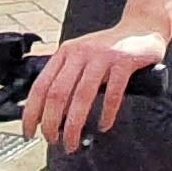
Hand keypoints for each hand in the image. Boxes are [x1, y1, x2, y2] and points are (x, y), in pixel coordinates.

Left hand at [26, 21, 168, 148]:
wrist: (142, 28)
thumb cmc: (110, 49)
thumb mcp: (82, 58)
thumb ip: (68, 80)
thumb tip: (51, 114)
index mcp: (66, 53)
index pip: (41, 86)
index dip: (32, 112)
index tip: (29, 131)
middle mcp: (81, 52)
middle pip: (58, 93)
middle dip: (52, 123)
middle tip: (53, 141)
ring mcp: (103, 56)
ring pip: (82, 96)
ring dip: (75, 125)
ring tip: (73, 142)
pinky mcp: (124, 61)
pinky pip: (113, 93)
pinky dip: (106, 114)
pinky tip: (103, 125)